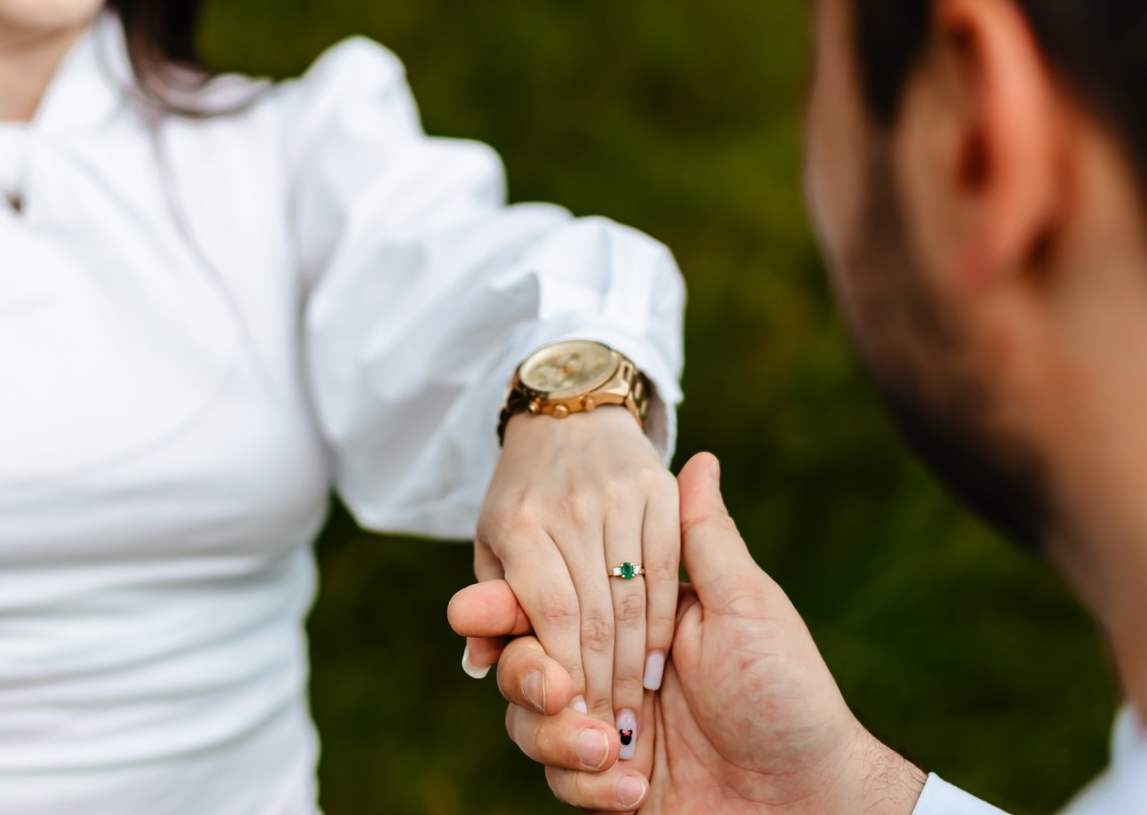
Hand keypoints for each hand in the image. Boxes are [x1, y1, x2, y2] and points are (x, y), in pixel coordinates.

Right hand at [453, 453, 927, 813]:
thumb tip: (700, 459)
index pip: (552, 603)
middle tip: (553, 684)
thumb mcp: (746, 607)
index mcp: (636, 623)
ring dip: (554, 734)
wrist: (811, 796)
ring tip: (610, 745)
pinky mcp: (609, 788)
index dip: (503, 605)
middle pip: (524, 663)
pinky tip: (632, 787)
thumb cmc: (787, 691)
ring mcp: (607, 732)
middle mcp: (612, 672)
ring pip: (529, 725)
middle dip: (522, 672)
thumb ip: (703, 540)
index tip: (473, 604)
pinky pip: (561, 783)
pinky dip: (585, 787)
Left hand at [473, 404, 679, 765]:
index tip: (572, 719)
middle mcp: (571, 507)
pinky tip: (656, 661)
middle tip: (608, 733)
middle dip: (603, 682)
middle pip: (596, 612)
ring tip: (631, 709)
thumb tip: (477, 667)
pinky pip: (669, 568)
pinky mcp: (657, 486)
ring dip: (635, 664)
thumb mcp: (493, 541)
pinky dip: (664, 622)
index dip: (566, 673)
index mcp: (520, 523)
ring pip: (636, 597)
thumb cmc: (523, 495)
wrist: (569, 414)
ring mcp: (618, 493)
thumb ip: (493, 605)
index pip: (552, 614)